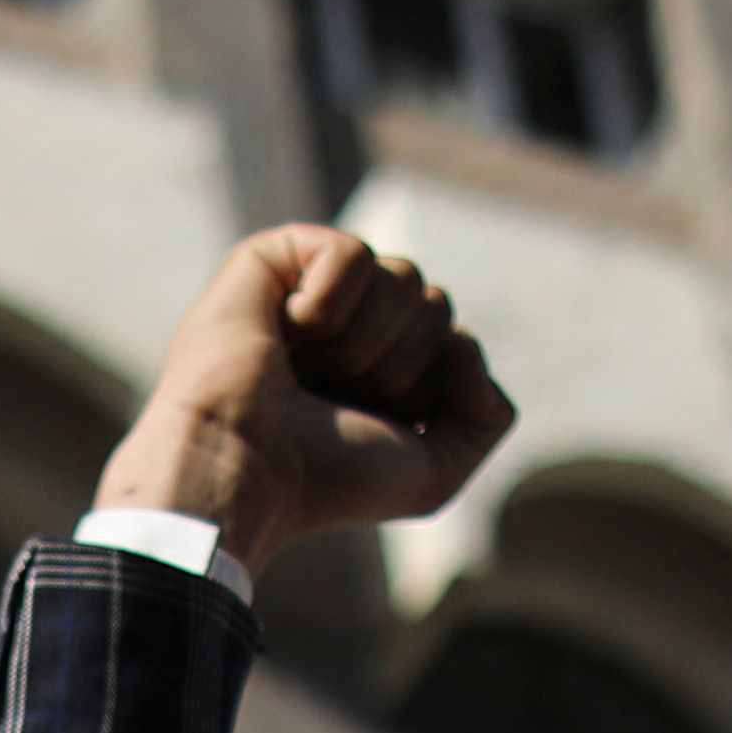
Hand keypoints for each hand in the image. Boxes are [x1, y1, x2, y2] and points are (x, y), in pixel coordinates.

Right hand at [94, 227, 514, 570]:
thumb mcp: (434, 473)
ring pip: (402, 275)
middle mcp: (350, 326)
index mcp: (383, 368)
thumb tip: (464, 339)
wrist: (243, 468)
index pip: (452, 338)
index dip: (427, 386)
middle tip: (333, 395)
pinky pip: (351, 253)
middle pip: (434, 302)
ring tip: (305, 369)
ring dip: (362, 341)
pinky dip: (328, 304)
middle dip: (399, 362)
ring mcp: (312, 289)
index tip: (368, 423)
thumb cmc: (324, 479)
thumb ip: (488, 416)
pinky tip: (285, 333)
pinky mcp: (274, 258)